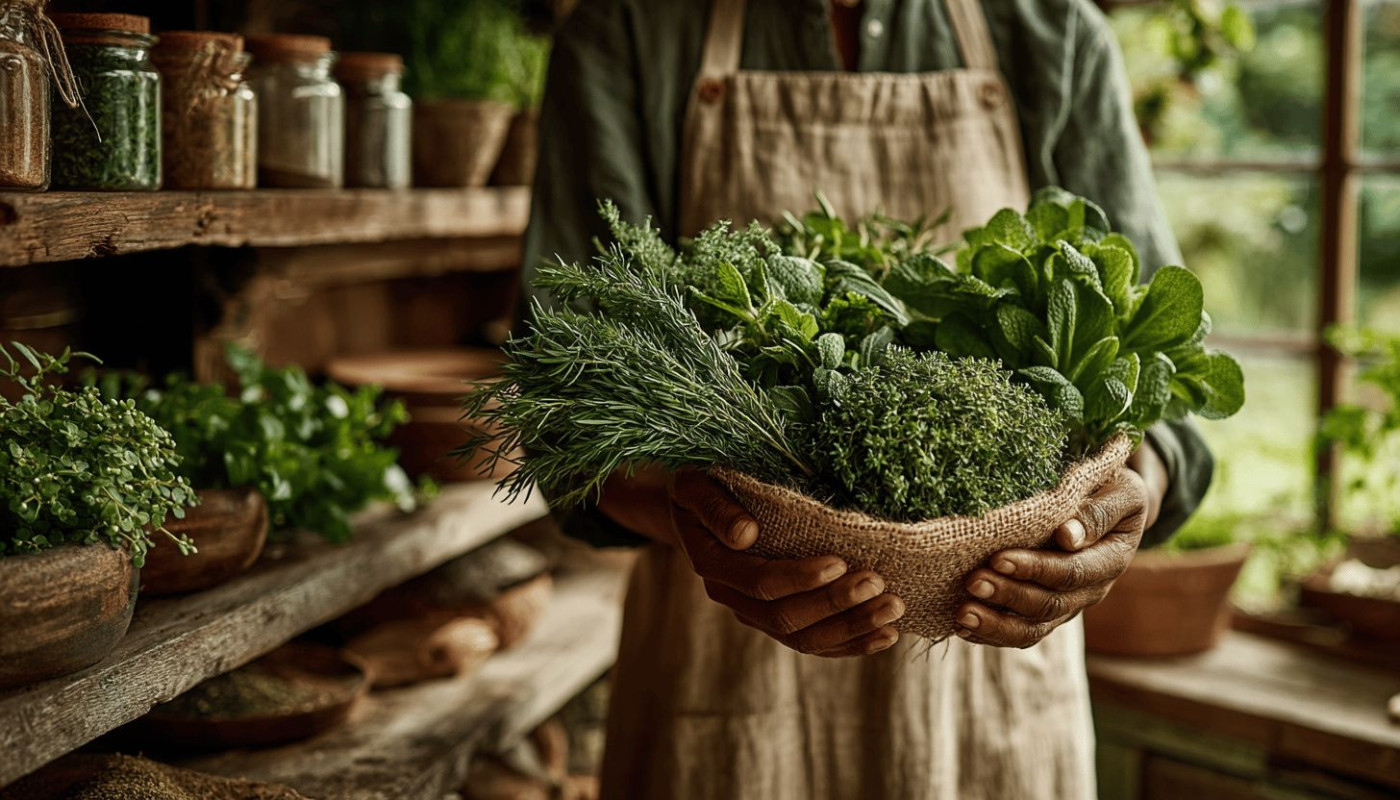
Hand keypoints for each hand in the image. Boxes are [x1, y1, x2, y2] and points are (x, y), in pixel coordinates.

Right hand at [668, 469, 904, 656]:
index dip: (799, 578)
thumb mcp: (695, 485)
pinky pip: (814, 642)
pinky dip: (851, 643)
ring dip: (851, 627)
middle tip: (878, 583)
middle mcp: (732, 596)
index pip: (759, 582)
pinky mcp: (777, 619)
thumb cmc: (702, 485)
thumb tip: (745, 535)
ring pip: (803, 638)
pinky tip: (886, 635)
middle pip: (784, 617)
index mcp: (713, 564)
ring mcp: (755, 613)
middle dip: (835, 603)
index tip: (840, 563)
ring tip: (892, 610)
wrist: (696, 507)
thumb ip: (715, 508)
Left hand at [954, 444, 1164, 648]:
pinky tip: (963, 628)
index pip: (1072, 572)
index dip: (1036, 569)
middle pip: (1050, 604)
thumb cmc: (1110, 486)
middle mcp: (1092, 589)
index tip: (998, 558)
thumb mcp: (1119, 490)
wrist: (1111, 502)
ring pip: (1034, 627)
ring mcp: (1070, 604)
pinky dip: (993, 633)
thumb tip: (1068, 537)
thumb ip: (1098, 513)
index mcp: (1111, 558)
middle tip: (972, 582)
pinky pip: (1023, 632)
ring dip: (997, 624)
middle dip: (1008, 595)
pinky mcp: (1049, 611)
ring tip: (963, 614)